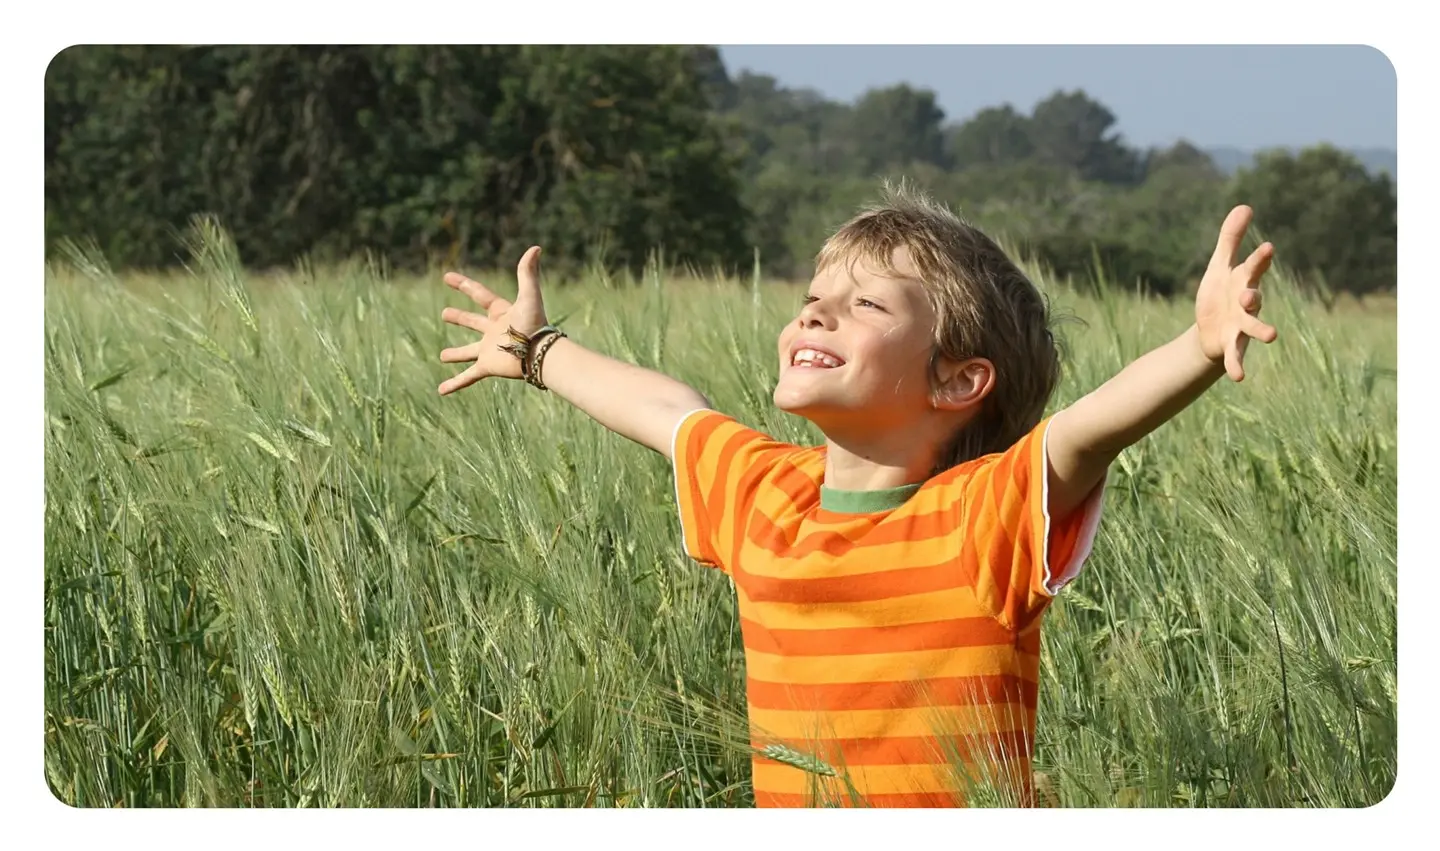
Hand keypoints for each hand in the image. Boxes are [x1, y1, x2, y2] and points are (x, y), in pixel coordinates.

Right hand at [437, 246, 548, 394]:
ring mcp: (489, 350)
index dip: (463, 285)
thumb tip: (536, 247)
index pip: (479, 295)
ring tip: (443, 357)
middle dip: (459, 318)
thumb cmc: (535, 324)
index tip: (447, 277)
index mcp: (501, 313)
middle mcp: (494, 331)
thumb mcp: (529, 296)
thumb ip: (528, 272)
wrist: (540, 353)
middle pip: (473, 322)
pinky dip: (454, 384)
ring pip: (468, 352)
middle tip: (444, 314)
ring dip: (456, 355)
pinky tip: (441, 391)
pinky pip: (468, 377)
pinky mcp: (488, 366)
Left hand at [1195, 205, 1278, 381]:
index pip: (1253, 268)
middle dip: (1254, 296)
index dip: (1259, 259)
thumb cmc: (1219, 294)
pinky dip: (1237, 366)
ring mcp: (1241, 326)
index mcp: (1243, 281)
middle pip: (1254, 298)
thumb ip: (1231, 239)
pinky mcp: (1232, 345)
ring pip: (1253, 328)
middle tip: (1250, 294)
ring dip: (1262, 330)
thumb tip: (1245, 205)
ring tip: (1272, 335)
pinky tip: (1238, 377)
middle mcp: (1246, 304)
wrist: (1209, 329)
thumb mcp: (1219, 266)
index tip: (1267, 248)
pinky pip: (1237, 356)